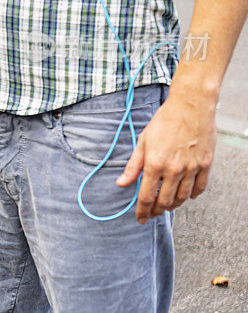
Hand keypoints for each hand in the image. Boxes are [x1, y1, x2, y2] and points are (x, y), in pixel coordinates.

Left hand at [116, 85, 216, 223]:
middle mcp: (174, 169)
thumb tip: (121, 183)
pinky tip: (185, 195)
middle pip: (165, 201)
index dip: (142, 211)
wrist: (190, 106)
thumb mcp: (143, 142)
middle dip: (156, 211)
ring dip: (173, 205)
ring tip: (166, 204)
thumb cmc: (165, 121)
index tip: (140, 218)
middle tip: (151, 213)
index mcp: (155, 164)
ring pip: (182, 198)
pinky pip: (199, 188)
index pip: (146, 196)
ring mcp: (192, 168)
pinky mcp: (205, 165)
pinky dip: (191, 195)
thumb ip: (133, 166)